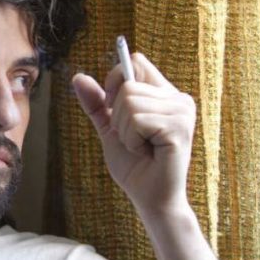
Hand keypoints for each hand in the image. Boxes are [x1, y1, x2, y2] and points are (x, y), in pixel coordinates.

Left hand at [71, 53, 196, 218]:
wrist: (149, 197)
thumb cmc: (134, 165)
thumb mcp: (110, 128)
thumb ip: (97, 103)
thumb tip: (77, 77)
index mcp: (165, 94)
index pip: (136, 62)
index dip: (115, 81)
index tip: (113, 107)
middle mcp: (179, 98)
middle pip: (127, 84)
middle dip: (117, 116)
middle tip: (133, 138)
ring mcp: (182, 111)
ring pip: (130, 102)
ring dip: (124, 131)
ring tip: (141, 145)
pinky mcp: (180, 127)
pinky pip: (137, 120)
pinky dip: (132, 140)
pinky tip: (146, 151)